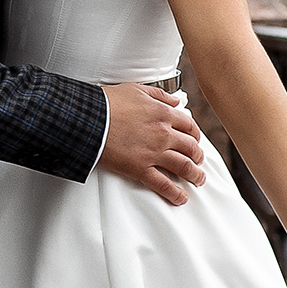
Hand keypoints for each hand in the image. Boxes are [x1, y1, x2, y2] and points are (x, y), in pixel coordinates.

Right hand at [99, 82, 205, 206]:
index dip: (195, 134)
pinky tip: (181, 198)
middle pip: (191, 147)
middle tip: (198, 160)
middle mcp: (163, 134)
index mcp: (162, 113)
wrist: (88, 118)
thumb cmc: (106, 103)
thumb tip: (175, 100)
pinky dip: (175, 193)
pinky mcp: (140, 169)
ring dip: (195, 175)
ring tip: (198, 179)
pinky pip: (163, 184)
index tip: (195, 139)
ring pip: (184, 167)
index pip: (189, 125)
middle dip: (198, 156)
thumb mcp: (135, 89)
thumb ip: (159, 95)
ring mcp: (153, 153)